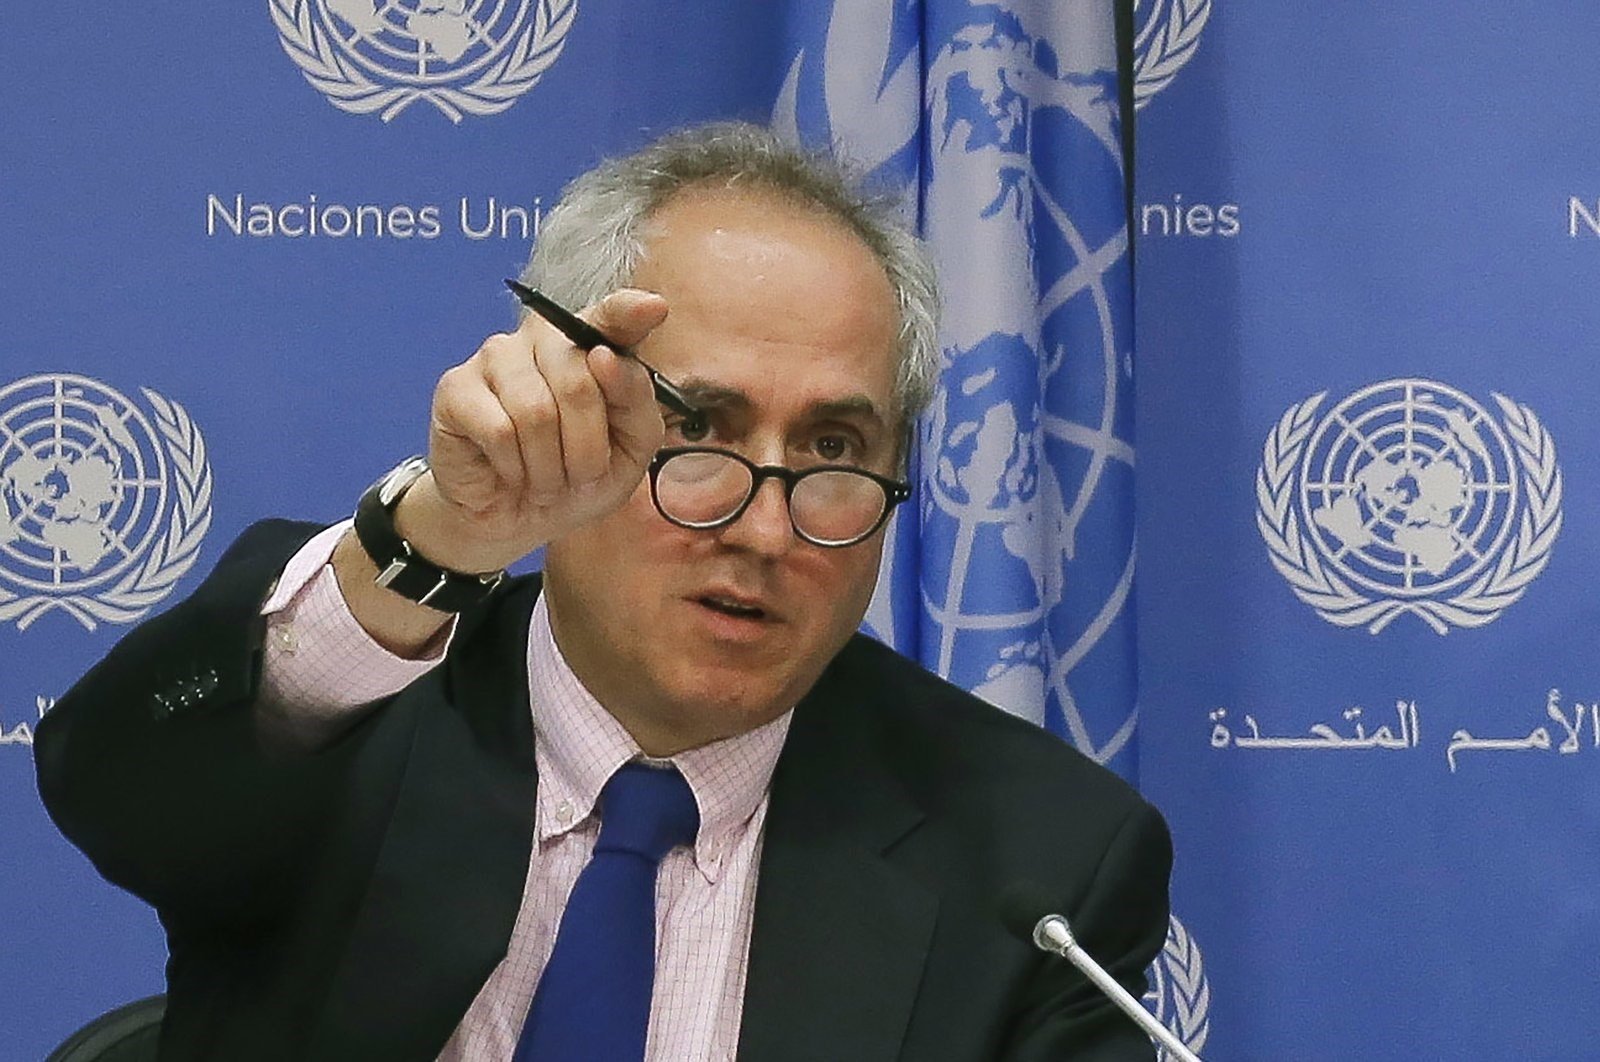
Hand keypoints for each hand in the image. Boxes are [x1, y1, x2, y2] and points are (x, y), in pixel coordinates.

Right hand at [397, 289, 670, 573]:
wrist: (517, 519)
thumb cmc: (576, 477)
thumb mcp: (629, 451)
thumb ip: (636, 403)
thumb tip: (607, 359)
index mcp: (591, 346)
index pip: (611, 317)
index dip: (628, 312)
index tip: (654, 308)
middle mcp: (542, 339)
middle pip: (579, 381)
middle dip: (586, 448)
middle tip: (577, 474)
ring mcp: (495, 357)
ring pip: (537, 411)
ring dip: (549, 465)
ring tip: (543, 477)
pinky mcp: (456, 388)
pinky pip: (499, 430)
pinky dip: (514, 468)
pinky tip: (510, 472)